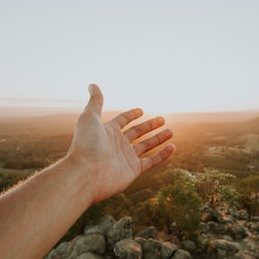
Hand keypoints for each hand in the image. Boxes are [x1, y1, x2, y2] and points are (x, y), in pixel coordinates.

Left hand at [67, 84, 174, 203]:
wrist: (86, 174)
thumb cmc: (86, 145)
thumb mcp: (90, 118)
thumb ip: (96, 101)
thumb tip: (92, 84)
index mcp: (108, 131)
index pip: (123, 120)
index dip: (131, 115)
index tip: (141, 110)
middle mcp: (117, 144)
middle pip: (137, 132)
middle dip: (149, 126)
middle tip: (162, 119)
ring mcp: (125, 158)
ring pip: (146, 146)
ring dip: (159, 138)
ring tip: (171, 131)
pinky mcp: (133, 170)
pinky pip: (151, 161)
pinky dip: (162, 155)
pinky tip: (172, 147)